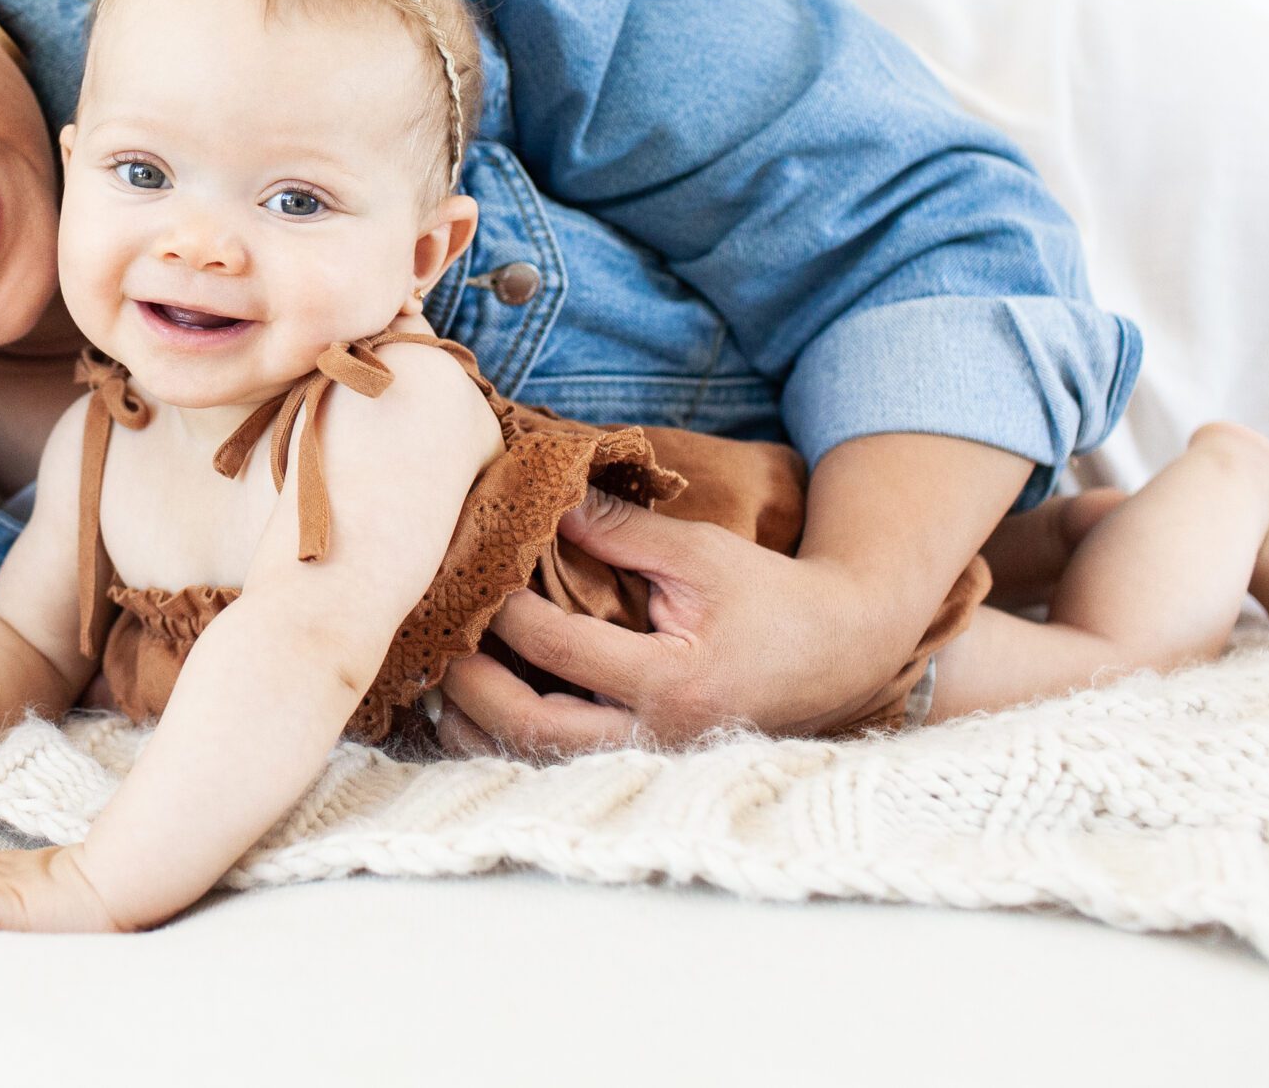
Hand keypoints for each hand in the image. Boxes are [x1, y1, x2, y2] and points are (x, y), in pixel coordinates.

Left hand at [435, 487, 883, 758]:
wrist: (835, 658)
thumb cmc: (769, 599)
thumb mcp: (700, 554)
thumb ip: (620, 531)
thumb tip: (542, 500)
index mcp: (673, 685)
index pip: (559, 650)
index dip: (505, 609)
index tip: (473, 569)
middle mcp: (653, 739)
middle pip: (530, 730)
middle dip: (468, 682)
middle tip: (433, 632)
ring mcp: (643, 763)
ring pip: (530, 762)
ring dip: (474, 722)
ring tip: (439, 666)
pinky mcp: (635, 767)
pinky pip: (549, 765)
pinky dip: (502, 737)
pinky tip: (473, 699)